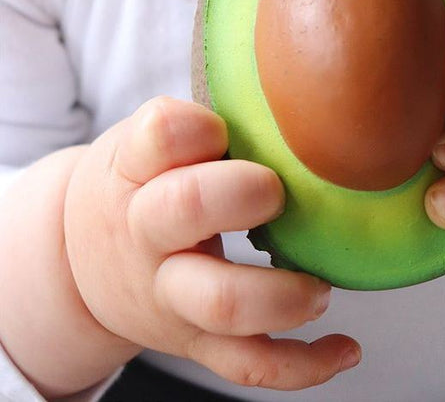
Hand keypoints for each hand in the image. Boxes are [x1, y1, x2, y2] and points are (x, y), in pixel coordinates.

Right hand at [62, 97, 359, 392]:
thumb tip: (288, 96)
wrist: (82, 260)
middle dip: (236, 195)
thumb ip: (196, 124)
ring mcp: (172, 294)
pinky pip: (247, 364)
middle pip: (182, 211)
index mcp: (135, 171)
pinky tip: (346, 348)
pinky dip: (303, 365)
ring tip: (319, 285)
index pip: (157, 136)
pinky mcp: (197, 339)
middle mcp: (147, 234)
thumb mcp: (143, 145)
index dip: (196, 128)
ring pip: (221, 304)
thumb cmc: (137, 185)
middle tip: (274, 191)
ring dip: (281, 294)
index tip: (222, 129)